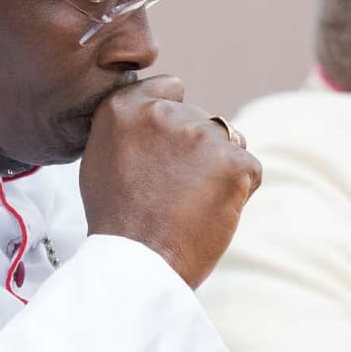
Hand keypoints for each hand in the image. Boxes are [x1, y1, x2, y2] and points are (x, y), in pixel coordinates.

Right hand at [79, 75, 260, 287]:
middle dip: (196, 148)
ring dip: (218, 167)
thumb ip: (129, 126)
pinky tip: (211, 211)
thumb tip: (155, 113)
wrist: (139, 264)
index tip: (167, 148)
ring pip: (227, 141)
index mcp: (124, 107)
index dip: (174, 117)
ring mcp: (200, 134)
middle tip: (174, 190)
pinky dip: (239, 190)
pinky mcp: (234, 160)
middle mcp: (162, 112)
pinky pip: (249, 168)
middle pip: (200, 118)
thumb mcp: (101, 158)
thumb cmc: (118, 220)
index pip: (170, 87)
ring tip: (191, 203)